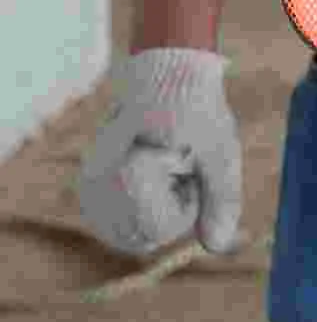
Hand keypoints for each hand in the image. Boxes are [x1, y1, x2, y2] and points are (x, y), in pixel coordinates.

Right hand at [77, 48, 241, 255]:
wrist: (169, 74)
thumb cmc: (197, 109)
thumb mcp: (220, 152)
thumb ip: (221, 200)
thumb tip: (218, 247)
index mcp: (126, 174)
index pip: (161, 230)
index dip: (188, 202)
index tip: (190, 164)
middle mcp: (97, 185)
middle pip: (143, 238)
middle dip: (170, 209)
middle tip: (180, 164)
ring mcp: (89, 189)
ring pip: (130, 234)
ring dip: (155, 209)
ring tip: (166, 165)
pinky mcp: (90, 188)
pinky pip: (119, 223)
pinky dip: (140, 208)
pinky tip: (150, 174)